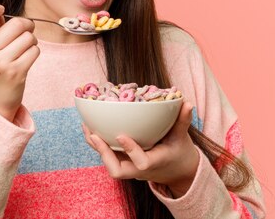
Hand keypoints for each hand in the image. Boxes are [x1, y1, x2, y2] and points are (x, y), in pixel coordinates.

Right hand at [0, 0, 39, 121]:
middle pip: (17, 24)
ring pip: (29, 37)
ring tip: (23, 49)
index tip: (0, 10)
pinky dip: (34, 52)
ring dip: (31, 41)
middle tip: (24, 33)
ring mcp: (0, 63)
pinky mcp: (16, 73)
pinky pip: (34, 51)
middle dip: (26, 26)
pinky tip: (26, 59)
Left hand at [82, 100, 199, 197]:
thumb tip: (187, 102)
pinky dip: (97, 143)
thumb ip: (183, 121)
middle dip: (104, 154)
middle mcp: (139, 169)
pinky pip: (107, 156)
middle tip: (95, 135)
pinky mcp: (122, 162)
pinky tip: (89, 126)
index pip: (142, 163)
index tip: (121, 135)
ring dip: (96, 147)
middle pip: (117, 171)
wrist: (175, 170)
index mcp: (155, 163)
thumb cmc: (178, 151)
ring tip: (87, 126)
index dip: (131, 151)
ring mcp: (129, 167)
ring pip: (108, 163)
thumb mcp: (182, 137)